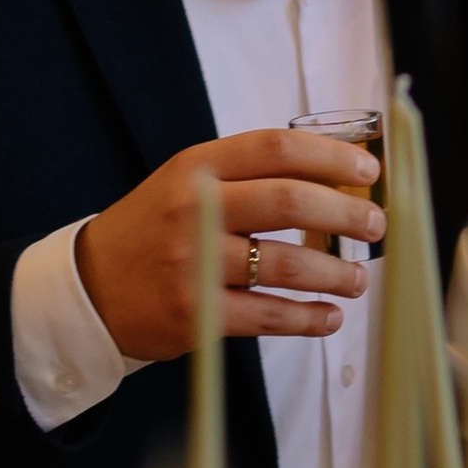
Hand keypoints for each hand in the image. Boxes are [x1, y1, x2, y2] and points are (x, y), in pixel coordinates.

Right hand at [76, 127, 385, 362]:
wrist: (91, 289)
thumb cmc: (154, 230)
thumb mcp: (187, 184)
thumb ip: (247, 176)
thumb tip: (334, 176)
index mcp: (196, 168)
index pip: (275, 149)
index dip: (330, 156)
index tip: (368, 171)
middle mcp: (194, 211)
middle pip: (289, 202)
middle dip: (345, 213)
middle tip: (375, 225)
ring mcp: (194, 265)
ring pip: (286, 266)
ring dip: (335, 274)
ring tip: (358, 279)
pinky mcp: (196, 315)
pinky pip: (269, 317)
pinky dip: (309, 318)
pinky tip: (330, 316)